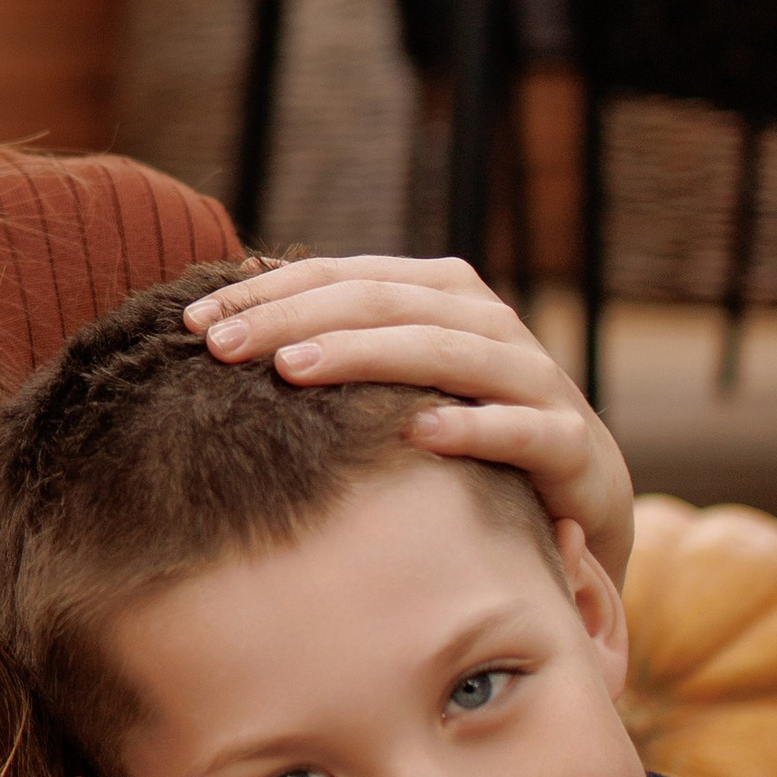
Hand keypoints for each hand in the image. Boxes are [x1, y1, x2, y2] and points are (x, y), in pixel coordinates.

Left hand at [183, 255, 633, 588]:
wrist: (583, 503)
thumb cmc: (469, 432)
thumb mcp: (402, 378)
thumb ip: (341, 329)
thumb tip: (247, 274)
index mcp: (442, 297)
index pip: (344, 277)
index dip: (267, 293)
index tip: (192, 323)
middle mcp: (489, 324)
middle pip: (383, 303)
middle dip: (295, 318)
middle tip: (221, 345)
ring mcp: (535, 380)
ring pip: (447, 350)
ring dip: (367, 355)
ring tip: (292, 371)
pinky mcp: (570, 445)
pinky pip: (522, 430)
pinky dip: (472, 427)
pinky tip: (418, 433)